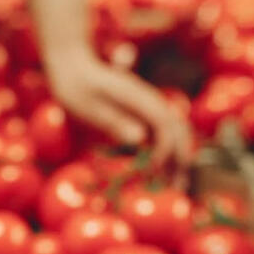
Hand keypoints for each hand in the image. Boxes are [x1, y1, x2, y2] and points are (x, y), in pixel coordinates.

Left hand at [45, 48, 191, 178]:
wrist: (72, 66)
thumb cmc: (75, 86)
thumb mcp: (87, 106)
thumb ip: (112, 120)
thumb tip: (140, 138)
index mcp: (139, 98)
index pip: (164, 125)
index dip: (164, 149)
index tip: (151, 171)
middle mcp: (150, 101)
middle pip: (178, 130)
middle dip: (181, 158)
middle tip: (178, 187)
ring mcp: (148, 106)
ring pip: (174, 132)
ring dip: (178, 158)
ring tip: (175, 185)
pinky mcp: (142, 113)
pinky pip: (161, 133)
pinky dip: (165, 152)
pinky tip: (160, 171)